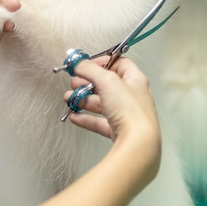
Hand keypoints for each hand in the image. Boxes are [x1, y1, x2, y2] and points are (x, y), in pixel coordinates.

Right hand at [64, 57, 160, 181]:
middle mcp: (133, 96)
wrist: (137, 144)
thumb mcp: (107, 81)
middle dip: (87, 82)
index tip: (85, 65)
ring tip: (69, 98)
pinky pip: (99, 122)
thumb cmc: (131, 111)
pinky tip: (75, 116)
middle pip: (107, 84)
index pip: (119, 63)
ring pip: (101, 103)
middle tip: (74, 82)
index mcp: (135, 80)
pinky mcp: (119, 131)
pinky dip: (86, 118)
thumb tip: (78, 62)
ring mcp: (126, 114)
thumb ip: (90, 69)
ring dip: (83, 100)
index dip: (101, 62)